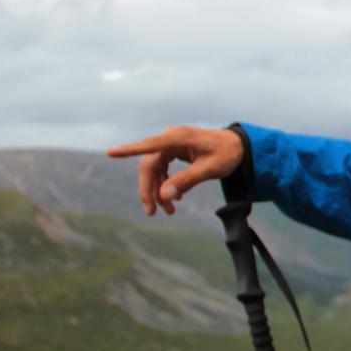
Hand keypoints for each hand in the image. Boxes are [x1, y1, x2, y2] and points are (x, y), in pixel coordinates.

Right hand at [107, 126, 243, 215]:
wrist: (240, 146)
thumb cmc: (227, 154)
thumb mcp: (210, 169)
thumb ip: (187, 180)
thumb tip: (164, 195)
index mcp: (179, 138)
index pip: (150, 145)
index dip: (129, 150)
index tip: (110, 153)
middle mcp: (171, 138)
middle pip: (149, 165)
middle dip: (149, 190)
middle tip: (152, 213)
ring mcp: (171, 144)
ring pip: (154, 170)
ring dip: (157, 190)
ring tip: (168, 211)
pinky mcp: (174, 151)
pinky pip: (162, 169)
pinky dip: (165, 184)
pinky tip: (174, 199)